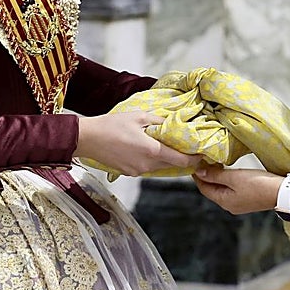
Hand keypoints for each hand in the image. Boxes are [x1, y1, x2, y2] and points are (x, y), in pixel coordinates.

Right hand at [75, 111, 201, 175]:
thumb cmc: (111, 125)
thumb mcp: (139, 116)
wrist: (87, 138)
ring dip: (164, 158)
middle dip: (180, 157)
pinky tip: (145, 148)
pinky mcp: (129, 173)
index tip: (202, 154)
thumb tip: (172, 125)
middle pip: (171, 165)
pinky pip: (146, 167)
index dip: (194, 158)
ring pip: (159, 166)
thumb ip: (158, 121)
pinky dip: (151, 160)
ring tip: (164, 145)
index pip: (181, 160)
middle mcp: (147, 164)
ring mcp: (137, 171)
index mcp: (152, 151)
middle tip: (186, 147)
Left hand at [193, 165, 281, 213]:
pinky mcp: (248, 199)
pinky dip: (227, 180)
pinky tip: (229, 172)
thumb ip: (215, 175)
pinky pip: (231, 190)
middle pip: (212, 190)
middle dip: (207, 176)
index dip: (197, 176)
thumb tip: (199, 172)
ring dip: (217, 178)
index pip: (204, 189)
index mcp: (224, 202)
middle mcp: (230, 205)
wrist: (282, 192)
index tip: (193, 164)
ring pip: (222, 189)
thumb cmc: (259, 184)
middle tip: (203, 161)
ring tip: (215, 163)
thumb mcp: (234, 177)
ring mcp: (239, 204)